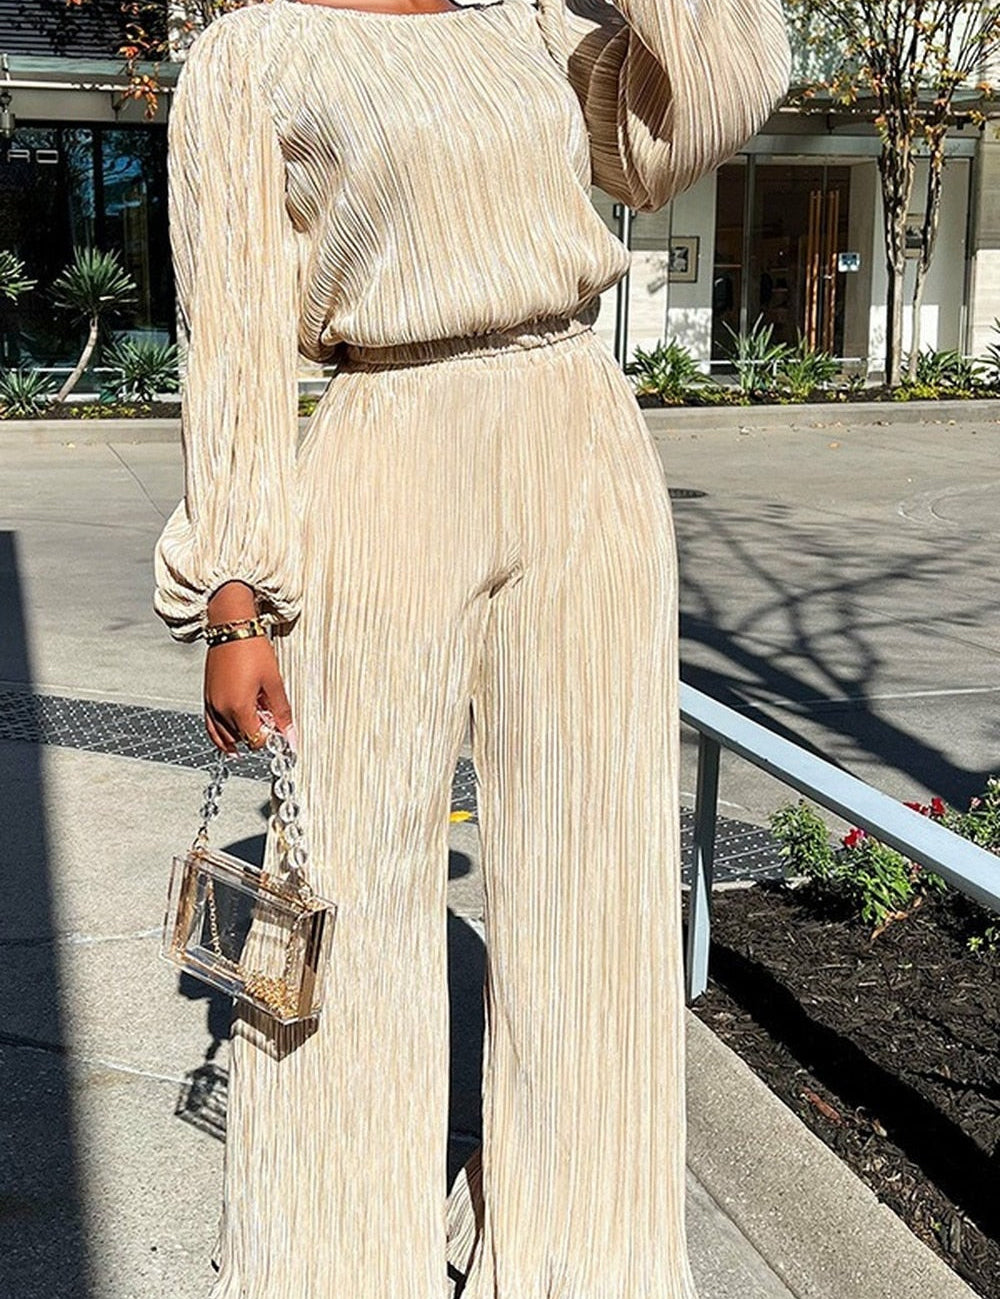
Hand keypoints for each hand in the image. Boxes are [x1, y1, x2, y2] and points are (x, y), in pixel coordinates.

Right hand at [203, 631, 293, 756]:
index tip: (278, 726)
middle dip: (256, 733)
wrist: (232, 629)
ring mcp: (211, 705)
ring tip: (254, 723)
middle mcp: (221, 710)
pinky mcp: (207, 698)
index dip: (270, 737)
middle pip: (241, 739)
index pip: (255, 740)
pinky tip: (231, 742)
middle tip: (268, 717)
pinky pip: (211, 727)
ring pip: (225, 737)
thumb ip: (282, 712)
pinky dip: (221, 737)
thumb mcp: (274, 682)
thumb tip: (290, 736)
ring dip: (240, 735)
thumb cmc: (252, 650)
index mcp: (238, 707)